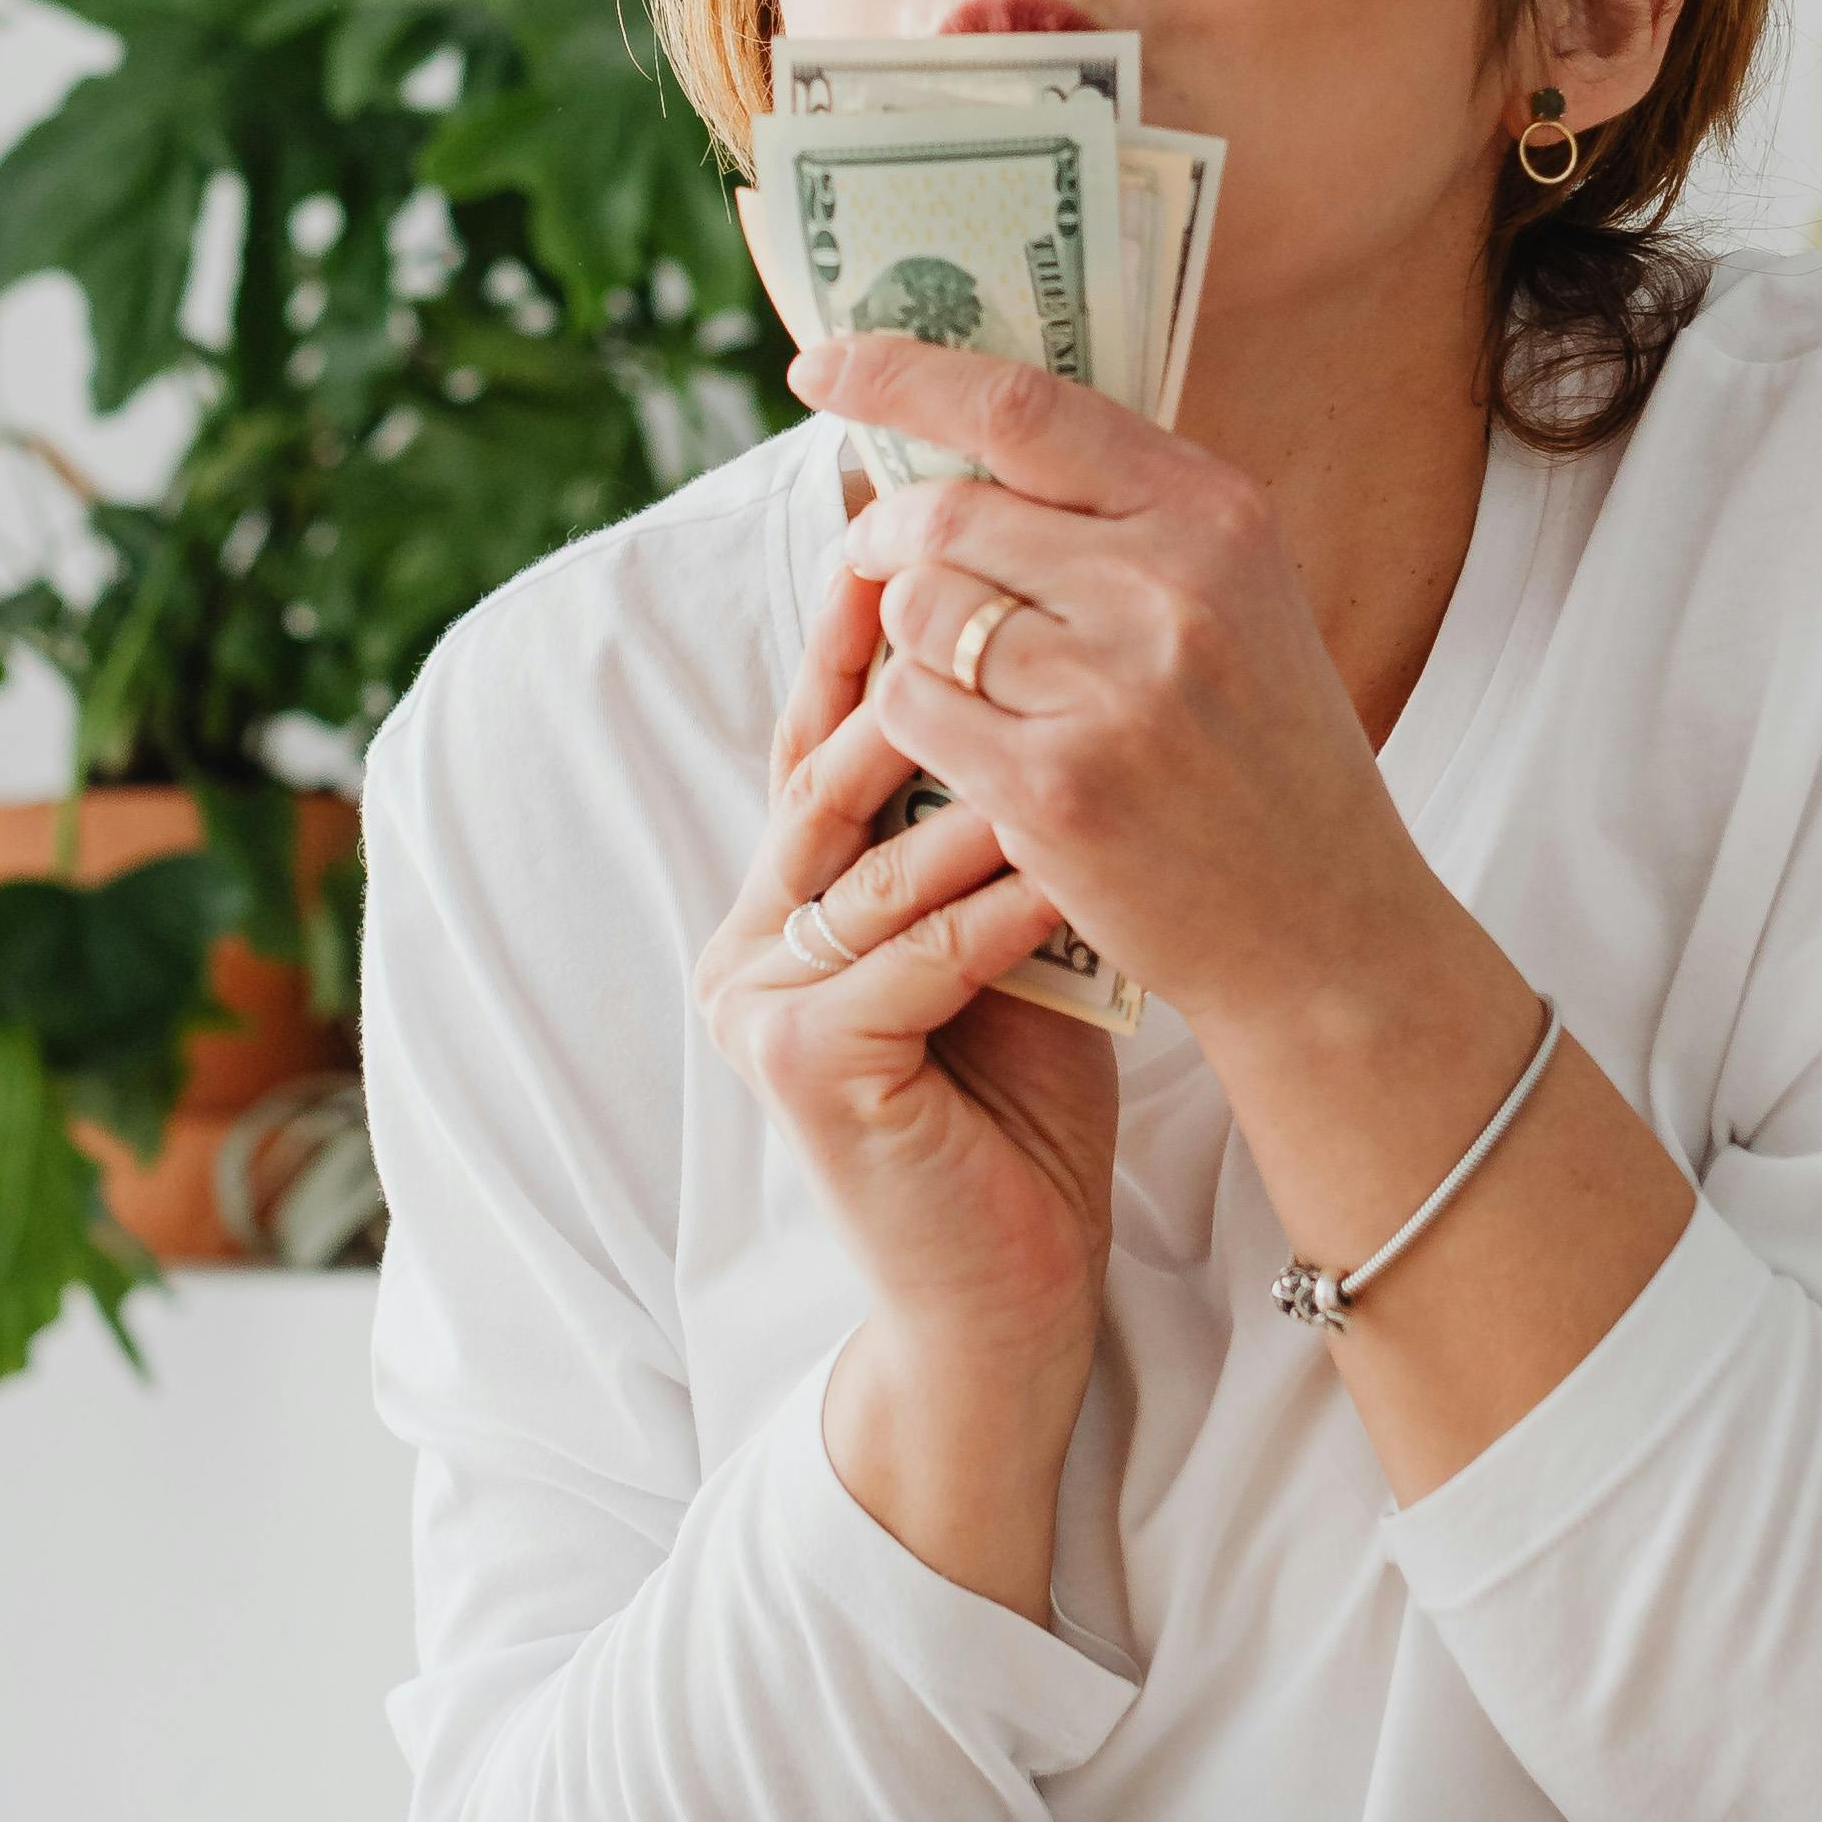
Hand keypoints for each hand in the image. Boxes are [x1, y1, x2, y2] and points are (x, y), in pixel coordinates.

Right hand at [694, 522, 1116, 1607]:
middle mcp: (748, 938)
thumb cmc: (1021, 1118)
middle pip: (830, 763)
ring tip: (1069, 690)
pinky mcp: (803, 1061)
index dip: (867, 624)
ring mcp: (759, 1001)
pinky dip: (1001, 899)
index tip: (932, 514)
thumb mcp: (1003, 941)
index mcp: (783, 901)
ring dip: (982, 774)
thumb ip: (988, 829)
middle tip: (999, 567)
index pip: (823, 735)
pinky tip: (1073, 855)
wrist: (1002, 1307)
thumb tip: (1045, 667)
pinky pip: (916, 946)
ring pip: (873, 847)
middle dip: (914, 661)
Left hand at [802, 331, 1443, 1057]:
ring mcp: (1110, 689)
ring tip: (959, 676)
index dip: (901, 373)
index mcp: (1216, 514)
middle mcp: (1168, 585)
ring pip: (917, 609)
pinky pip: (911, 708)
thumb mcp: (1240, 599)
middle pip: (946, 511)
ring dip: (907, 638)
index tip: (822, 364)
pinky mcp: (1054, 787)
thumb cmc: (1268, 757)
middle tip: (875, 556)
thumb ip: (1120, 516)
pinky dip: (912, 722)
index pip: (1021, 404)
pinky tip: (963, 750)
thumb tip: (954, 434)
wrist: (1327, 926)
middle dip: (885, 533)